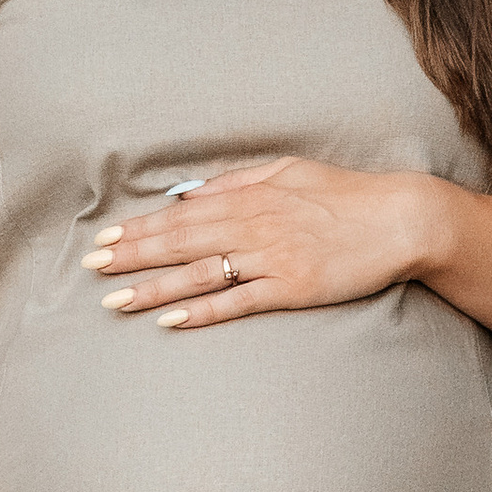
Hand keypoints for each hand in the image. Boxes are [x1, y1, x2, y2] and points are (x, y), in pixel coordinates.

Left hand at [82, 156, 448, 332]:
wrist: (399, 219)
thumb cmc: (345, 193)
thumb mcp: (287, 170)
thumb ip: (236, 181)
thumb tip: (189, 194)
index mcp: (250, 196)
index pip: (181, 215)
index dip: (139, 228)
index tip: (105, 237)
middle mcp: (254, 225)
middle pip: (180, 243)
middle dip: (132, 255)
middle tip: (92, 268)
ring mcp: (272, 258)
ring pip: (199, 274)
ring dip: (154, 288)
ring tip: (116, 300)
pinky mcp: (291, 287)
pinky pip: (237, 302)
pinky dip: (202, 311)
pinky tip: (170, 321)